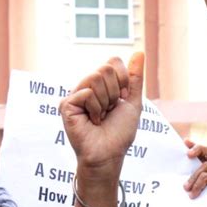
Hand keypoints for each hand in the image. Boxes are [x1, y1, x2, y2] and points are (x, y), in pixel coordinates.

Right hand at [59, 53, 143, 176]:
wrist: (109, 154)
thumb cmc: (120, 132)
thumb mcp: (132, 102)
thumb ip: (135, 78)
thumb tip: (140, 52)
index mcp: (101, 84)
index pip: (113, 62)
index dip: (123, 81)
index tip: (122, 100)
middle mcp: (87, 86)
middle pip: (105, 69)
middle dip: (114, 93)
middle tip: (109, 111)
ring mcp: (76, 94)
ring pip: (95, 78)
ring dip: (105, 102)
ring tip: (100, 117)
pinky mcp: (67, 104)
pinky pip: (86, 92)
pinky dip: (95, 108)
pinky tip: (92, 121)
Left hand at [183, 140, 206, 206]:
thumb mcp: (192, 188)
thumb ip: (190, 177)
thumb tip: (177, 167)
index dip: (197, 146)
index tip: (186, 142)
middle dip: (199, 148)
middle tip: (188, 154)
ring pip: (205, 166)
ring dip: (193, 177)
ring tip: (187, 189)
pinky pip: (206, 177)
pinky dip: (197, 185)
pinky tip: (193, 195)